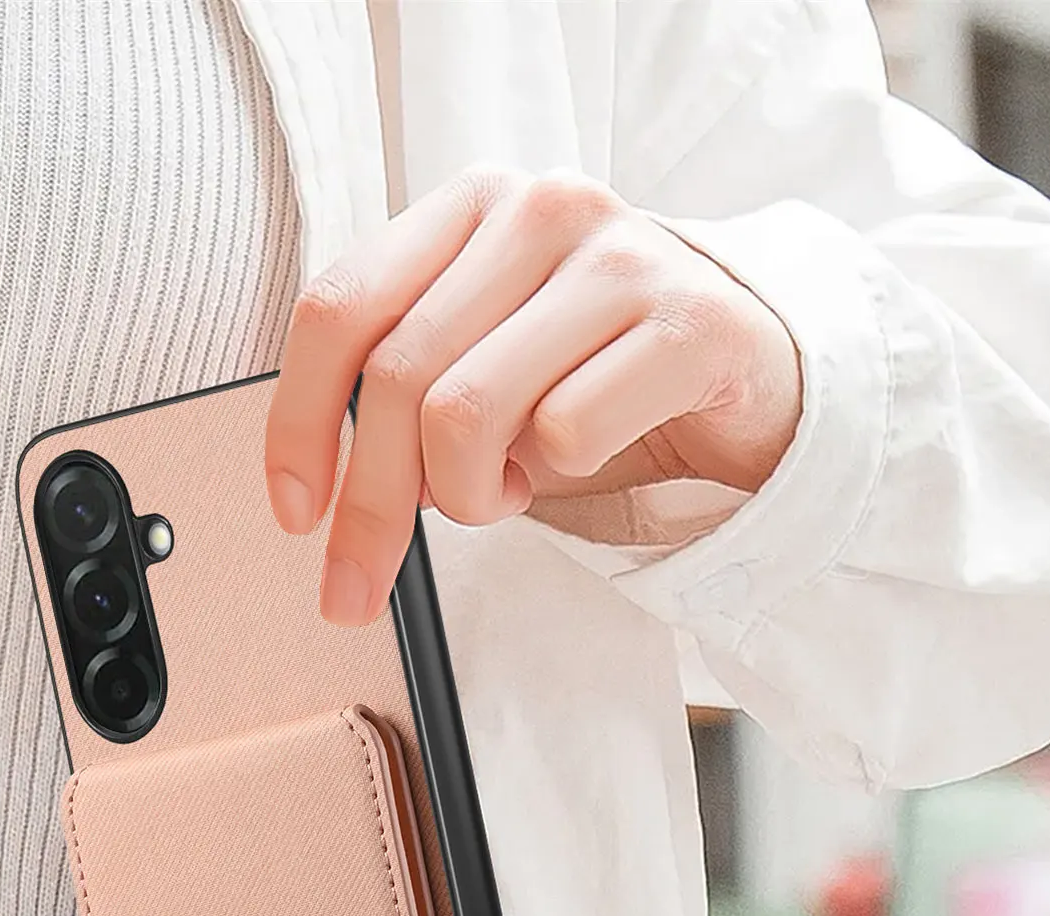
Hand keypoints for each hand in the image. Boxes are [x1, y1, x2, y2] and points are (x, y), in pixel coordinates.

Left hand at [264, 165, 803, 626]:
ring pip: (467, 413)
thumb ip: (405, 383)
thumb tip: (321, 485)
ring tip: (503, 490)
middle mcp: (539, 209)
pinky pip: (566, 435)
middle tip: (372, 574)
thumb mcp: (486, 358)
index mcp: (470, 206)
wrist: (752, 371)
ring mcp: (618, 258)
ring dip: (469, 493)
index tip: (297, 515)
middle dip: (374, 508)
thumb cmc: (600, 375)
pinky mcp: (687, 324)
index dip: (298, 425)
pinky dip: (558, 476)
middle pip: (398, 381)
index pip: (339, 310)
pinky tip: (583, 457)